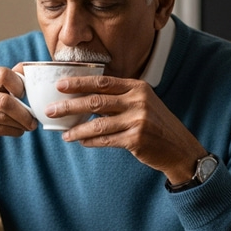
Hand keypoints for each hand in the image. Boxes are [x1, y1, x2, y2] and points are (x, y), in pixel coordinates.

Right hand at [0, 66, 36, 172]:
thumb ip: (8, 80)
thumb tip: (27, 67)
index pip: (2, 74)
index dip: (18, 84)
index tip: (24, 95)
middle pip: (4, 101)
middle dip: (24, 113)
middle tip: (34, 120)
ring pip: (2, 117)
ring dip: (20, 123)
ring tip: (29, 126)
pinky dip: (13, 131)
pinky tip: (18, 131)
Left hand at [50, 75, 206, 183]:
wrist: (179, 148)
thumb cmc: (156, 125)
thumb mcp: (143, 103)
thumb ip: (120, 97)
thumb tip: (86, 97)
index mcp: (137, 87)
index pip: (102, 81)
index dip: (79, 83)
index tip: (60, 85)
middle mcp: (138, 101)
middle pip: (96, 101)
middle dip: (70, 106)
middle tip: (51, 110)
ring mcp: (138, 120)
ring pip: (98, 124)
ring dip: (77, 130)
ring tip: (63, 134)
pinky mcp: (136, 139)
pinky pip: (106, 140)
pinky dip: (91, 141)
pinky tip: (80, 142)